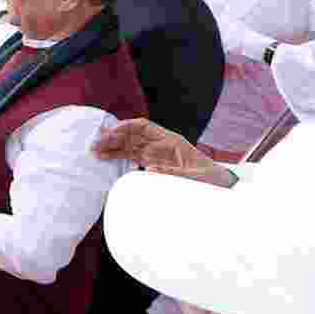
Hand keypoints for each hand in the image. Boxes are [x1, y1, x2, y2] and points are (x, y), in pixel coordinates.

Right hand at [91, 119, 235, 187]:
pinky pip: (132, 157)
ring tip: (94, 151)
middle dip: (113, 137)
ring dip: (112, 147)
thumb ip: (173, 172)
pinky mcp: (153, 164)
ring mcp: (155, 154)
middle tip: (96, 143)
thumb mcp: (196, 176)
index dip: (126, 127)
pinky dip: (118, 157)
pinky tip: (106, 158)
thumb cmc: (210, 178)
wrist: (219, 186)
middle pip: (132, 135)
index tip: (112, 133)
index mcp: (171, 140)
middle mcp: (160, 144)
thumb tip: (149, 169)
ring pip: (129, 146)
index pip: (143, 127)